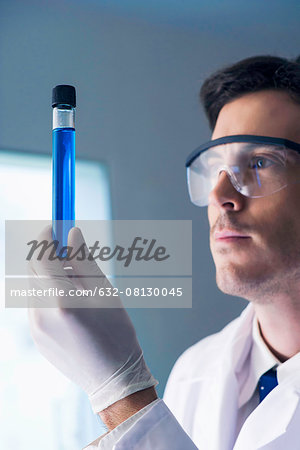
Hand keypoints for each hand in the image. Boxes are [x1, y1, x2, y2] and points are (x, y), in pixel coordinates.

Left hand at [27, 225, 157, 412]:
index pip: (41, 255)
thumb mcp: (105, 290)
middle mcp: (40, 313)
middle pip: (34, 270)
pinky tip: (73, 303)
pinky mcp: (36, 338)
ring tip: (78, 283)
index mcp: (60, 299)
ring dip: (51, 275)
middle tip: (72, 252)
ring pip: (36, 287)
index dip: (47, 236)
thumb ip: (84, 259)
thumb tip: (72, 233)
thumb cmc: (116, 332)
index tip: (57, 225)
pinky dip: (50, 294)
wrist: (113, 379)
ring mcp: (35, 328)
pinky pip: (37, 305)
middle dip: (49, 254)